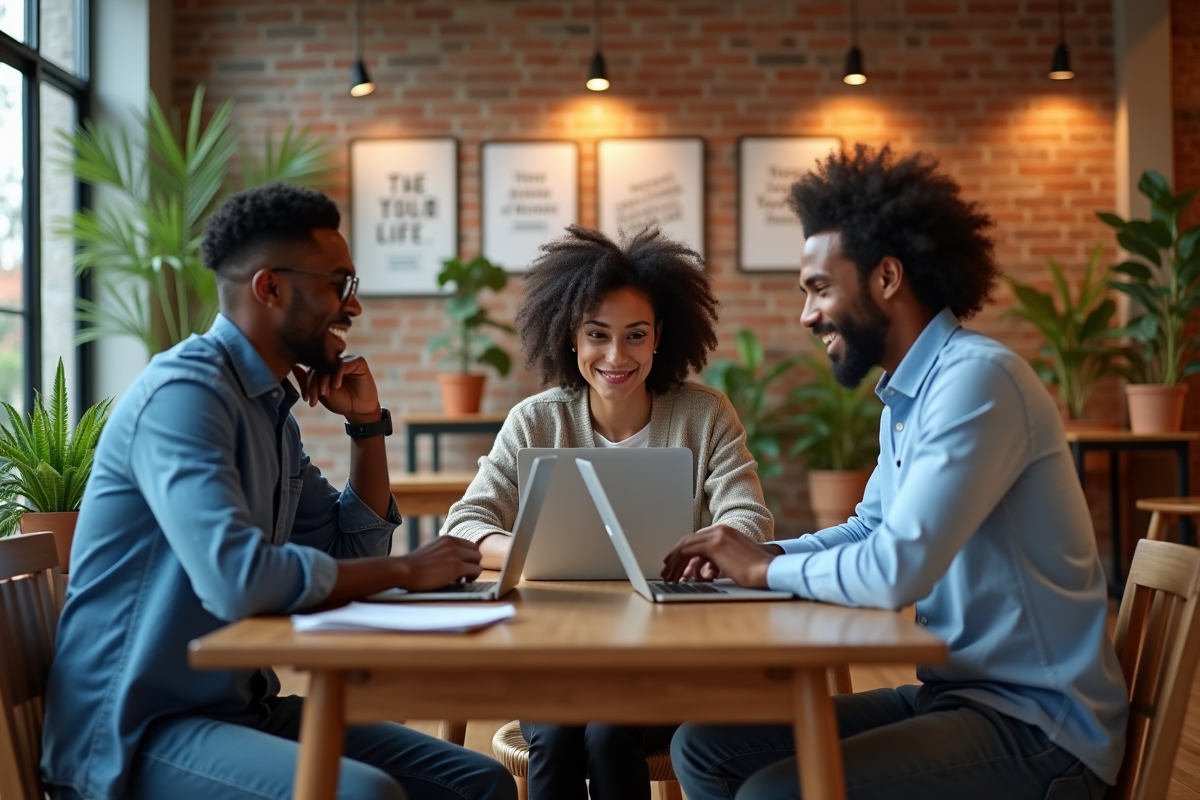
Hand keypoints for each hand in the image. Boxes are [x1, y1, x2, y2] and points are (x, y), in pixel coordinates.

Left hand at [291, 356, 380, 421]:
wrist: (359, 410)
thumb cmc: (341, 402)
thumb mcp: (320, 394)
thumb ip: (308, 381)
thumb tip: (294, 367)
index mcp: (326, 367)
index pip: (311, 369)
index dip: (307, 383)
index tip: (307, 399)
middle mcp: (336, 361)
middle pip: (318, 366)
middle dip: (314, 383)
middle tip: (314, 398)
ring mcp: (347, 360)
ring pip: (329, 364)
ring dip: (324, 380)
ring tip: (324, 393)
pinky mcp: (358, 362)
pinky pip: (343, 364)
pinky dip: (337, 374)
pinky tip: (336, 386)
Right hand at [395, 536, 482, 590]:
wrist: (404, 570)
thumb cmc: (414, 565)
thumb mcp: (431, 549)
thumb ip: (444, 550)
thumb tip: (456, 558)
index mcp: (447, 538)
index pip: (469, 544)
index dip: (468, 556)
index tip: (463, 565)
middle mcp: (453, 543)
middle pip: (476, 552)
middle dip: (472, 563)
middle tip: (464, 574)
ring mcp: (455, 554)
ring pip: (478, 561)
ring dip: (473, 571)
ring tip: (463, 579)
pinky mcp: (456, 567)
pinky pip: (476, 570)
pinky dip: (472, 577)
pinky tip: (463, 582)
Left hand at [660, 525, 783, 587]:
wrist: (769, 571)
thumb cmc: (757, 572)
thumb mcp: (735, 562)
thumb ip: (719, 561)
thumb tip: (702, 571)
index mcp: (726, 532)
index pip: (698, 540)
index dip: (684, 553)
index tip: (676, 564)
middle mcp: (720, 529)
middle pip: (689, 541)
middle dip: (675, 557)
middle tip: (666, 569)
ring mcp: (717, 535)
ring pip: (686, 546)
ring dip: (674, 562)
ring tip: (668, 576)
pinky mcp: (714, 544)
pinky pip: (688, 551)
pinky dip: (678, 563)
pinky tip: (674, 574)